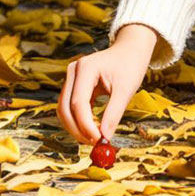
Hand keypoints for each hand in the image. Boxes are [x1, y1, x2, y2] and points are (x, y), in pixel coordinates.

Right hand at [58, 24, 155, 144]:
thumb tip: (104, 139)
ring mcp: (71, 77)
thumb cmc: (130, 66)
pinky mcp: (74, 85)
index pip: (78, 103)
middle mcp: (73, 71)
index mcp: (85, 68)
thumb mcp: (125, 90)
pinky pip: (70, 107)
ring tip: (94, 139)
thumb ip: (113, 114)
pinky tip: (92, 129)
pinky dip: (78, 121)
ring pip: (64, 110)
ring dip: (76, 128)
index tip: (99, 141)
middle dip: (77, 130)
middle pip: (65, 108)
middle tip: (94, 145)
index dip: (86, 125)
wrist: (129, 50)